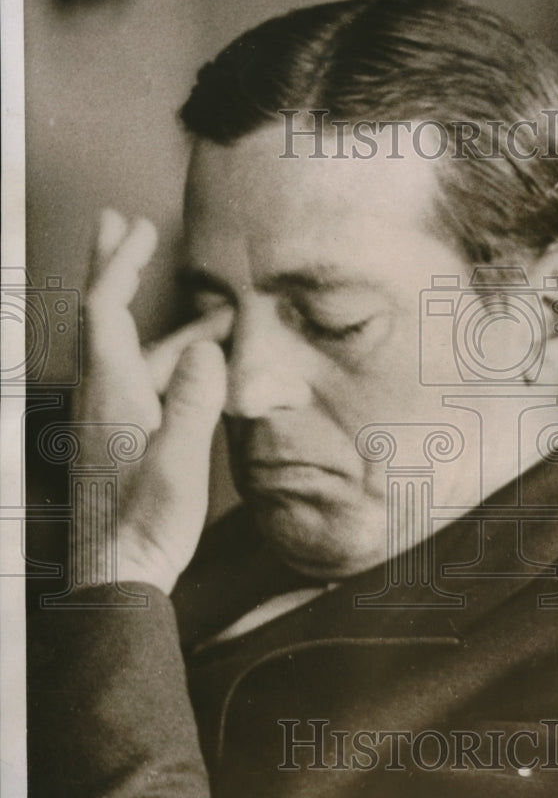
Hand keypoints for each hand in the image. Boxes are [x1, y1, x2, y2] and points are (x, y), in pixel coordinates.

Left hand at [74, 208, 233, 593]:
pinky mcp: (122, 435)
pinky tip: (204, 368)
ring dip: (166, 323)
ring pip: (133, 351)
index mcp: (110, 392)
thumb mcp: (180, 461)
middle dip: (112, 266)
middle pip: (101, 315)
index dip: (120, 263)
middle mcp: (101, 395)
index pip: (105, 309)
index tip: (137, 227)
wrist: (116, 573)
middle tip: (119, 224)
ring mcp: (109, 415)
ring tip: (215, 308)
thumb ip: (194, 403)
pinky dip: (173, 364)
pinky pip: (146, 383)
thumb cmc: (145, 522)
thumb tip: (208, 349)